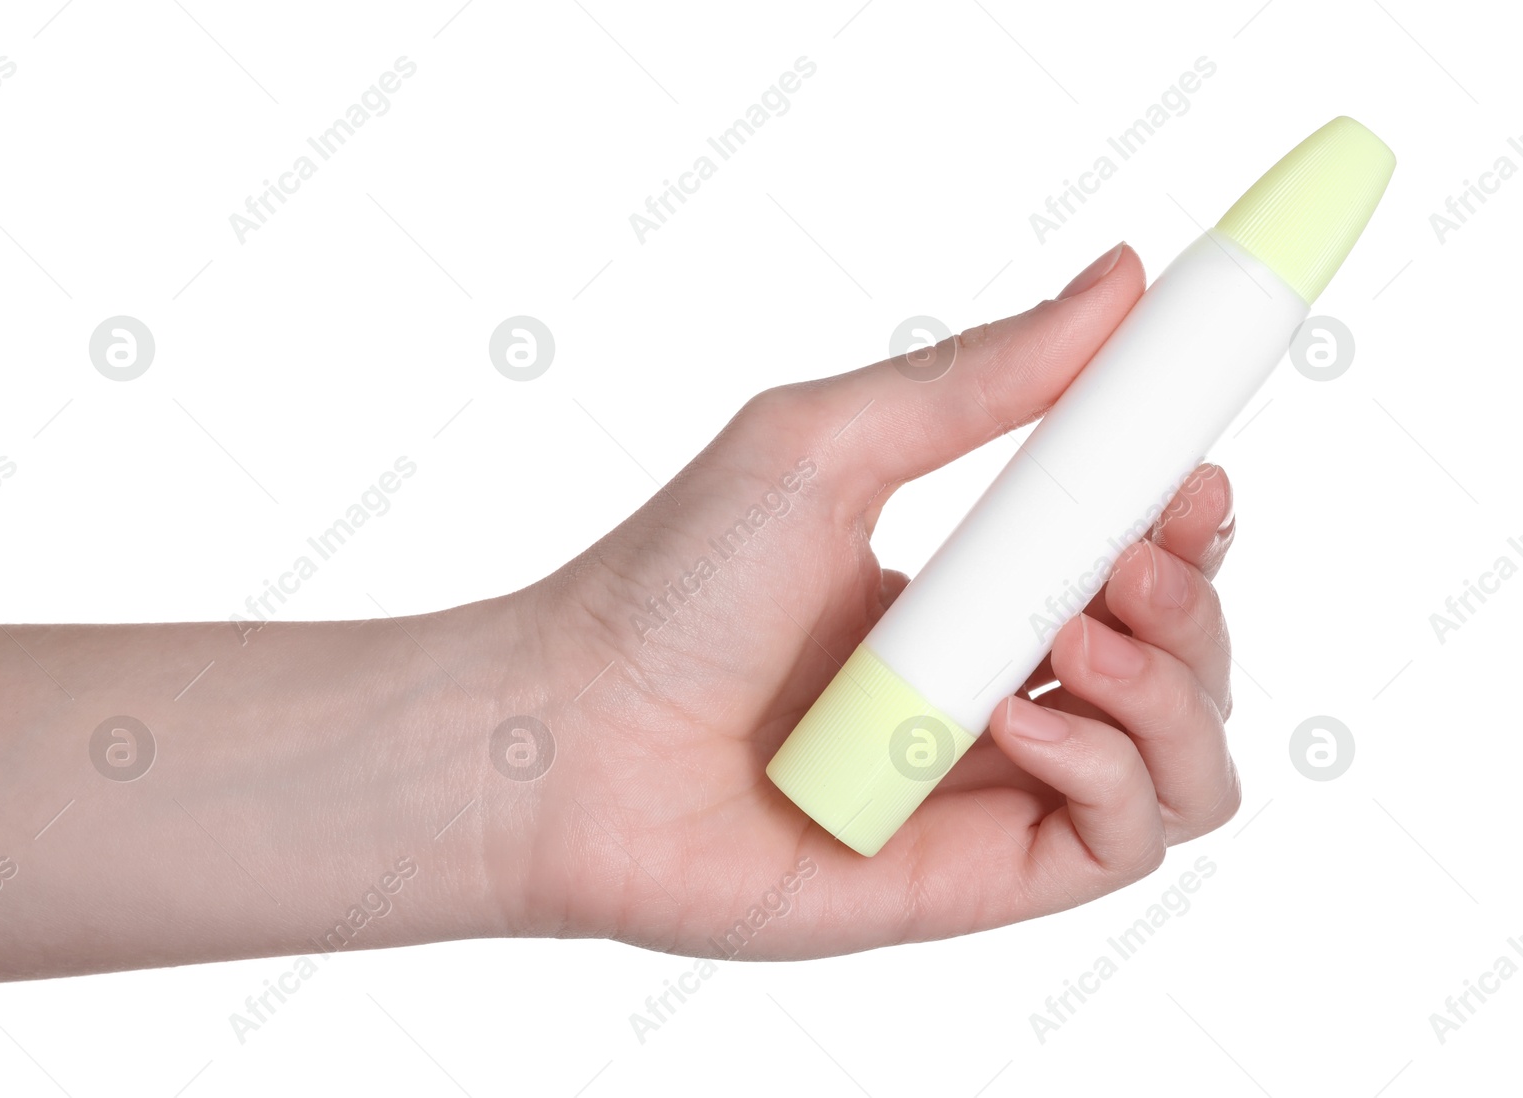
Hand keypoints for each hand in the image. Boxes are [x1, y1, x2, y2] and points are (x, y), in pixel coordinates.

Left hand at [501, 242, 1242, 958]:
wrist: (567, 741)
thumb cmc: (670, 590)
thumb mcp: (831, 446)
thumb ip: (982, 377)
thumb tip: (1119, 279)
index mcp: (968, 590)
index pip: (1136, 556)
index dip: (1188, 518)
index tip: (1193, 468)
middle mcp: (994, 688)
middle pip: (1186, 655)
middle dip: (1196, 595)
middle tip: (1137, 553)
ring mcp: (993, 788)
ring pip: (1187, 757)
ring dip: (1179, 685)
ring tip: (1079, 637)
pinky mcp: (981, 877)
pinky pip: (1124, 841)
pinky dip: (1113, 772)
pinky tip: (1019, 723)